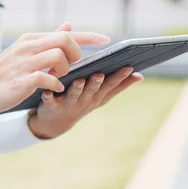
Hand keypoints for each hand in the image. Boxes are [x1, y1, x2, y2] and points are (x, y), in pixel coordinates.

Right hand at [0, 27, 110, 124]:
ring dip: (65, 69)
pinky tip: (55, 88)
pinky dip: (56, 83)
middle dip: (77, 53)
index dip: (88, 36)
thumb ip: (49, 40)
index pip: (66, 33)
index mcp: (31, 40)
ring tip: (58, 77)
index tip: (106, 40)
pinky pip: (46, 77)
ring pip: (58, 56)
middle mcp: (28, 47)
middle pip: (64, 39)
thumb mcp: (26, 51)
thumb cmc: (6, 73)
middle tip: (74, 66)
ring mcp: (24, 63)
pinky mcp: (21, 80)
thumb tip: (69, 25)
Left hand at [28, 68, 143, 138]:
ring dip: (77, 89)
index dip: (120, 77)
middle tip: (100, 74)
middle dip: (97, 83)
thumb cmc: (81, 101)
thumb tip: (140, 75)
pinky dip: (49, 97)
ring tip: (79, 80)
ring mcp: (69, 104)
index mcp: (97, 95)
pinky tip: (47, 92)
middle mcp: (85, 100)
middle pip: (93, 91)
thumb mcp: (101, 95)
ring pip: (74, 95)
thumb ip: (118, 84)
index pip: (111, 85)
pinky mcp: (51, 106)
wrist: (55, 122)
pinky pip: (50, 102)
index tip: (129, 67)